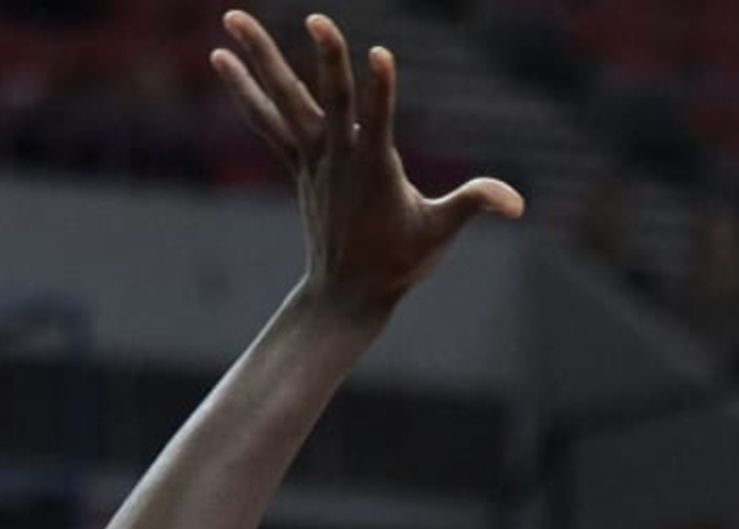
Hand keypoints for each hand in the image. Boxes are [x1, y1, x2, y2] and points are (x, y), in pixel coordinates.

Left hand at [212, 12, 522, 321]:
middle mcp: (339, 157)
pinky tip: (222, 57)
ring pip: (284, 99)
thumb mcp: (440, 233)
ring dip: (259, 58)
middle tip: (317, 16)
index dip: (381, 88)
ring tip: (233, 17)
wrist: (346, 291)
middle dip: (327, 58)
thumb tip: (516, 203)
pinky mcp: (298, 161)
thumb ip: (474, 205)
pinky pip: (265, 119)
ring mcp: (312, 157)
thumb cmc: (400, 261)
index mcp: (376, 170)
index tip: (380, 54)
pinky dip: (244, 89)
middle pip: (329, 98)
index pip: (379, 121)